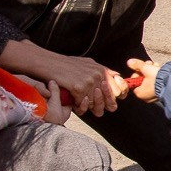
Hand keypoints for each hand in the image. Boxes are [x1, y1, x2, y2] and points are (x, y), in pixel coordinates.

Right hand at [0, 42, 126, 116]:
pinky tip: (72, 100)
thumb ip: (102, 72)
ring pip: (95, 105)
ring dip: (87, 107)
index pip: (121, 90)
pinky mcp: (79, 87)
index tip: (110, 103)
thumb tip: (116, 79)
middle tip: (93, 107)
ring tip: (79, 102)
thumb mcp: (88, 64)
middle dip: (102, 107)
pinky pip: (82, 105)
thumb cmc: (66, 65)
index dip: (116, 99)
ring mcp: (90, 81)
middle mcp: (98, 75)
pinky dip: (76, 106)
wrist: (49, 63)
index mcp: (102, 70)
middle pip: (110, 101)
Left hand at [128, 58, 161, 103]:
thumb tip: (129, 62)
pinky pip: (156, 85)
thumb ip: (137, 65)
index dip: (137, 72)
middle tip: (149, 65)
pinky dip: (157, 78)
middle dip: (145, 71)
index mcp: (140, 93)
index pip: (134, 82)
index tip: (141, 67)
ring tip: (156, 66)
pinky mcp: (161, 93)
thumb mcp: (145, 68)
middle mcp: (146, 97)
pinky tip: (160, 70)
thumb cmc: (157, 78)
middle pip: (142, 81)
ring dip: (151, 72)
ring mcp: (154, 96)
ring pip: (150, 82)